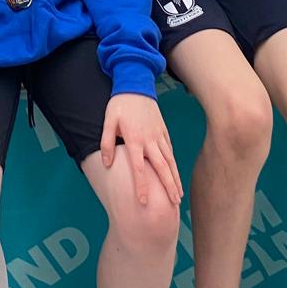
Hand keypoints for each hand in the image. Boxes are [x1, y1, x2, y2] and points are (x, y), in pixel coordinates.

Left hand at [99, 93, 182, 207]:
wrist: (136, 83)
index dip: (142, 186)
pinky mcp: (163, 129)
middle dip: (169, 187)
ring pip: (169, 160)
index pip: (139, 168)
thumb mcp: (108, 120)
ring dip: (175, 178)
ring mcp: (159, 135)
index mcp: (135, 140)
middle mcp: (150, 140)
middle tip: (174, 204)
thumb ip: (107, 142)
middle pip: (161, 168)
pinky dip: (174, 163)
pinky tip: (175, 173)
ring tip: (179, 195)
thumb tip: (107, 164)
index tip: (144, 202)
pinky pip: (170, 149)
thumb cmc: (120, 103)